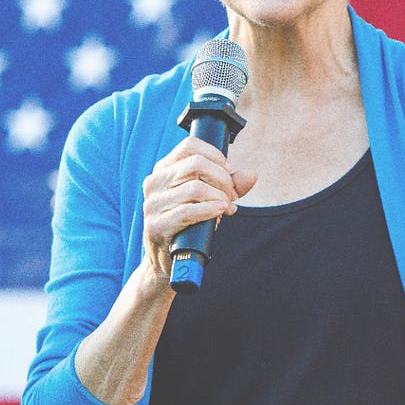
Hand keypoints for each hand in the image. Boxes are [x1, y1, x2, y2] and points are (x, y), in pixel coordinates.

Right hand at [140, 136, 257, 285]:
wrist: (169, 259)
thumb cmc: (190, 223)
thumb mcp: (210, 198)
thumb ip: (231, 185)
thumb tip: (252, 175)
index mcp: (163, 169)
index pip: (189, 145)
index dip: (215, 155)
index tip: (228, 171)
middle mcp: (154, 182)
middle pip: (197, 164)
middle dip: (222, 179)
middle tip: (230, 195)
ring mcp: (152, 204)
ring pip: (195, 188)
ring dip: (219, 198)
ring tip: (226, 208)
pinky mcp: (155, 225)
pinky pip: (188, 211)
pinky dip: (210, 210)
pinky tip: (220, 212)